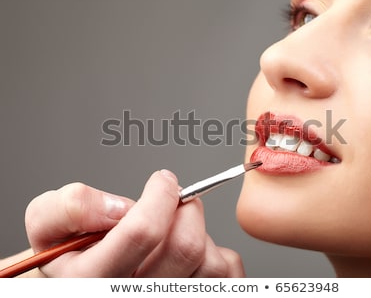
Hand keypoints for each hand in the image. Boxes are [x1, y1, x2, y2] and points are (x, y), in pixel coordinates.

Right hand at [24, 170, 244, 276]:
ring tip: (173, 229)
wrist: (80, 280)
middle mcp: (134, 296)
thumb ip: (72, 207)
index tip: (162, 181)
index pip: (144, 232)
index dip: (160, 195)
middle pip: (186, 247)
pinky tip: (187, 249)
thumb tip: (120, 207)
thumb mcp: (47, 225)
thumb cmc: (70, 255)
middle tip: (174, 199)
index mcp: (93, 279)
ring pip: (210, 261)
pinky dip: (215, 251)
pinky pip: (226, 272)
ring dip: (196, 232)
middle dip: (185, 208)